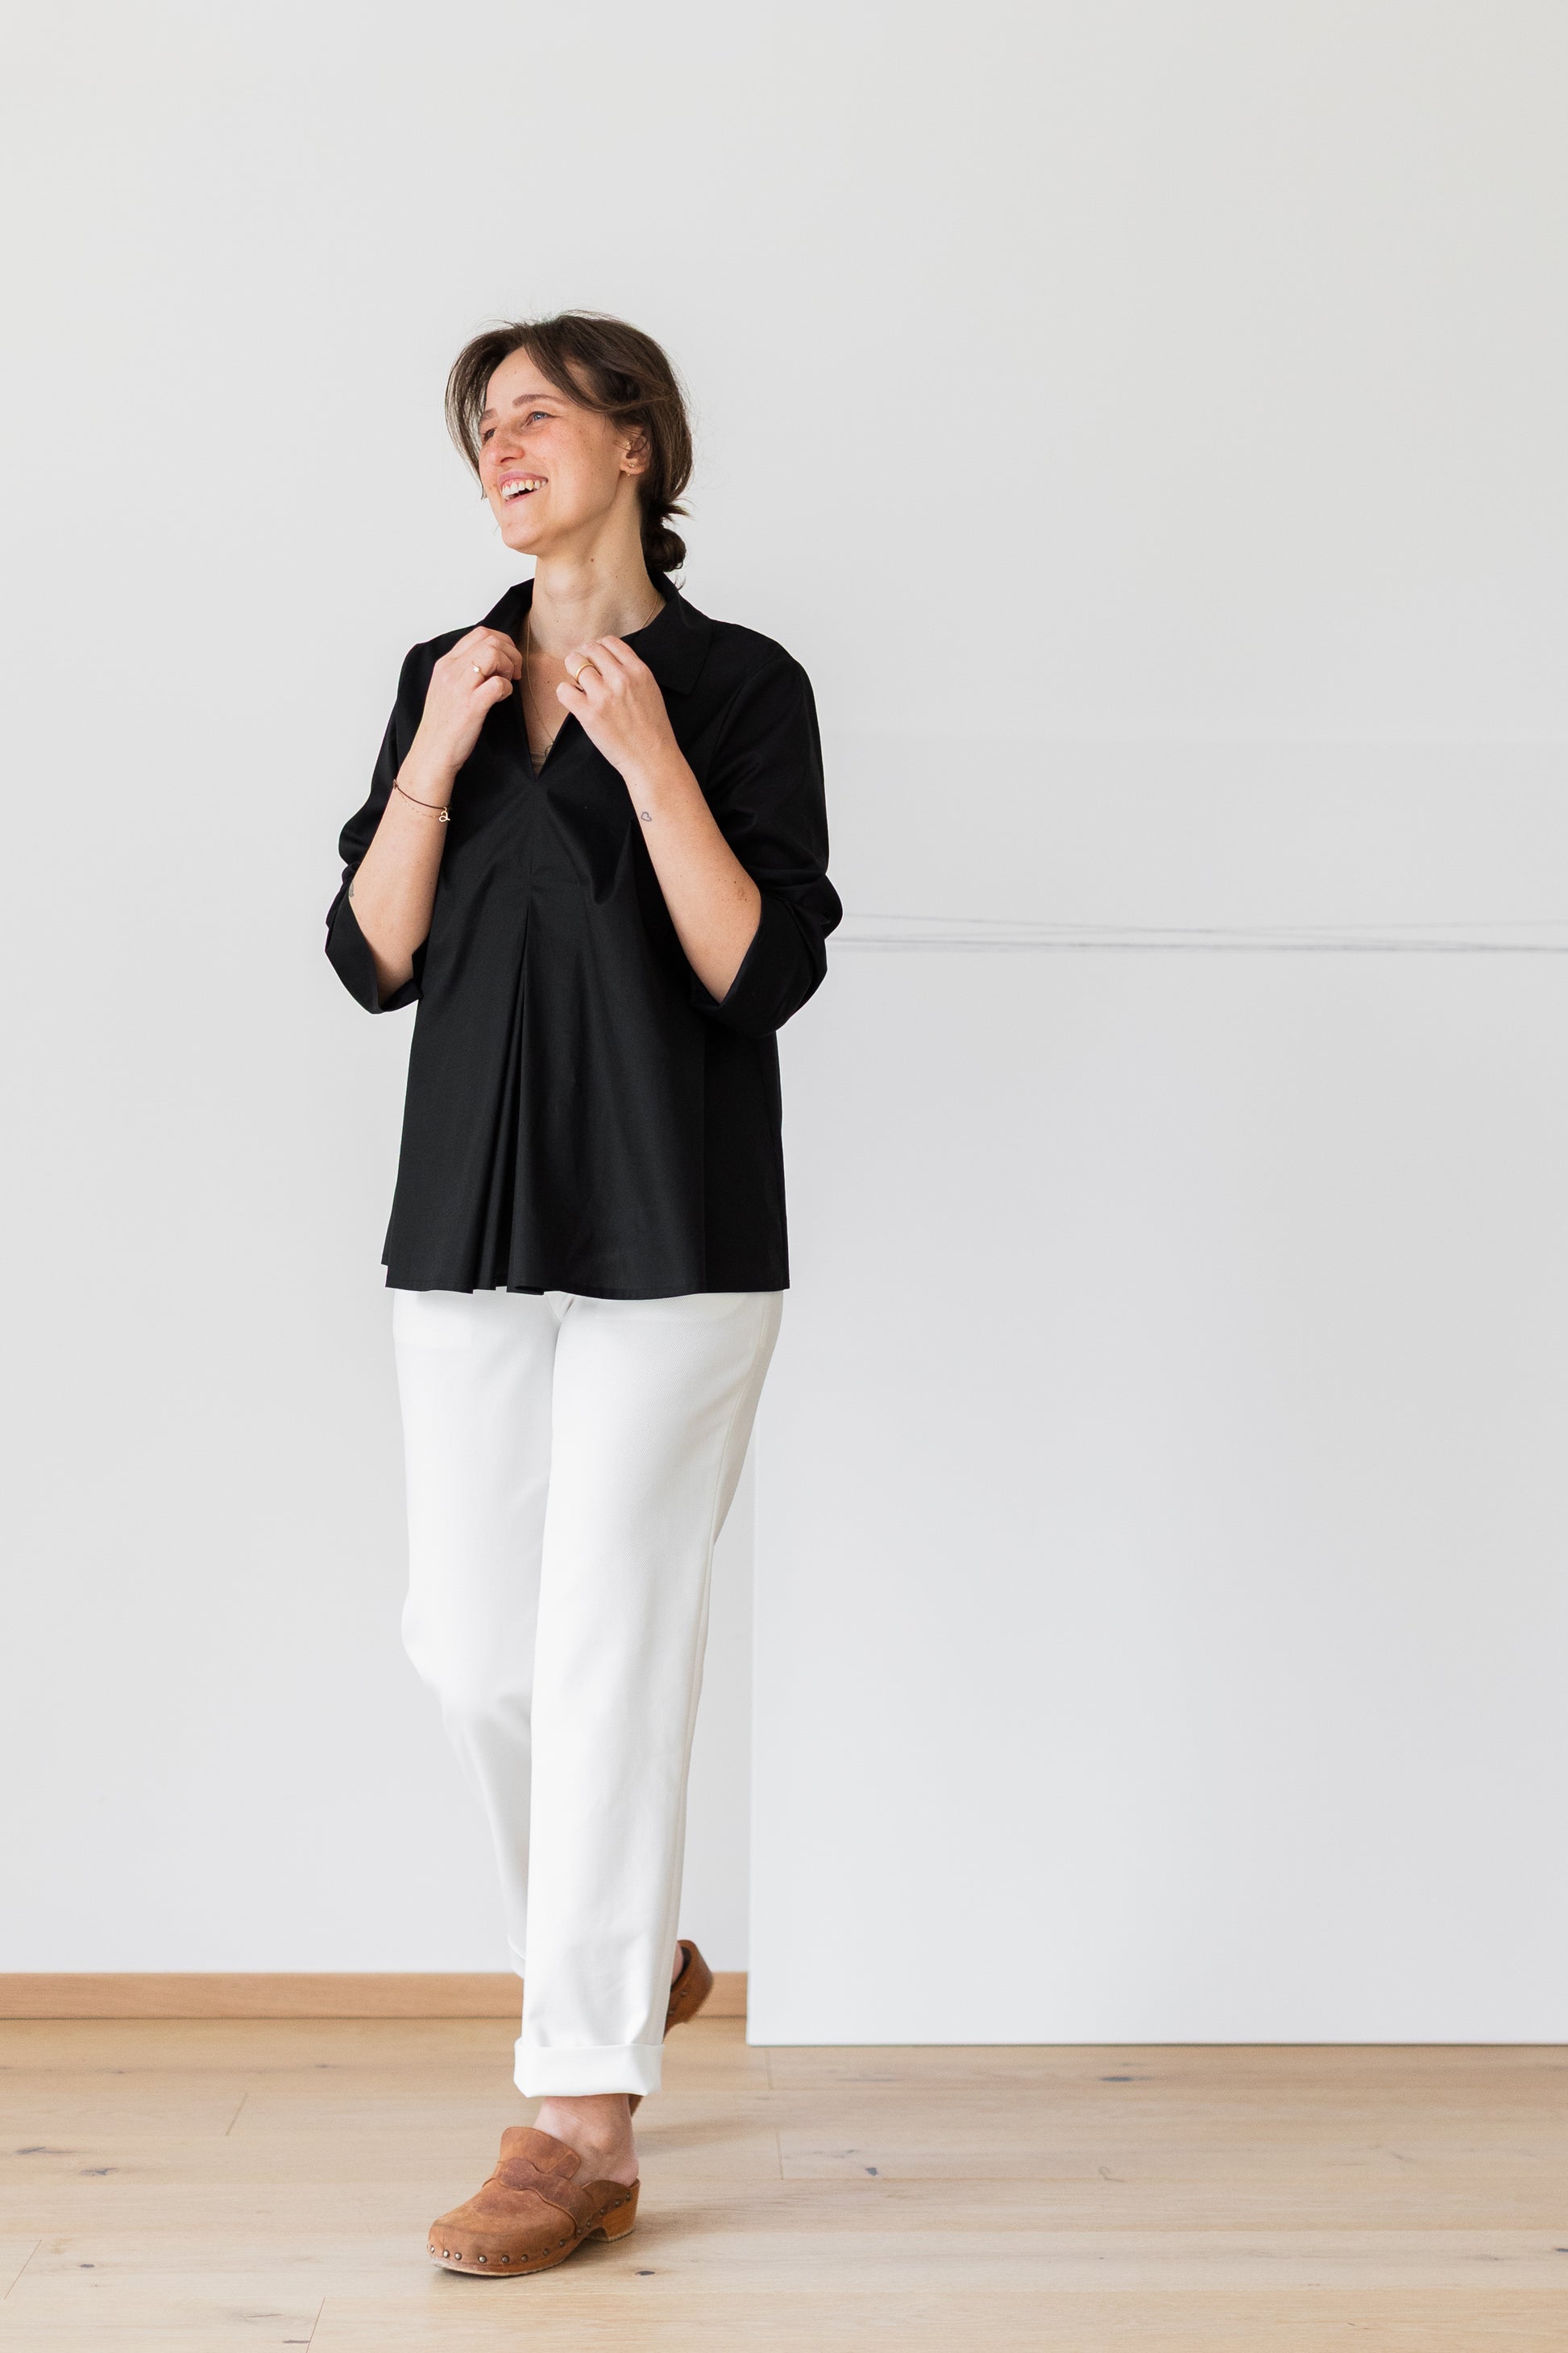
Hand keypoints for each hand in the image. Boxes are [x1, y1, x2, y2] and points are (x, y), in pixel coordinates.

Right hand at [407, 626, 521, 779]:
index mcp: (446, 664)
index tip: (507, 661)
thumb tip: (493, 662)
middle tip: (514, 672)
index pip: (479, 633)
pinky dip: (507, 688)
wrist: (431, 754)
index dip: (502, 642)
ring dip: (509, 666)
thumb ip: (465, 672)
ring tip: (508, 682)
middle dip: (510, 652)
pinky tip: (501, 698)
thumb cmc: (443, 726)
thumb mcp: (448, 690)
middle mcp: (451, 670)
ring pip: (493, 654)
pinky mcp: (471, 706)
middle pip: (489, 639)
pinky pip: (498, 683)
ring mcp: (460, 687)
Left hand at [558, 635, 680, 784]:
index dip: (598, 649)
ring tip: (580, 687)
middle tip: (583, 672)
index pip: (609, 642)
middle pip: (589, 649)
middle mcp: (620, 678)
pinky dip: (565, 692)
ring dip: (572, 673)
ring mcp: (603, 695)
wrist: (652, 758)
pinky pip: (564, 689)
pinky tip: (575, 701)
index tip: (595, 660)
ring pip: (574, 663)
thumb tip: (606, 663)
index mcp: (638, 670)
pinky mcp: (588, 713)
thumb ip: (631, 672)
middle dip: (583, 657)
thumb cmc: (652, 729)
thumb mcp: (650, 690)